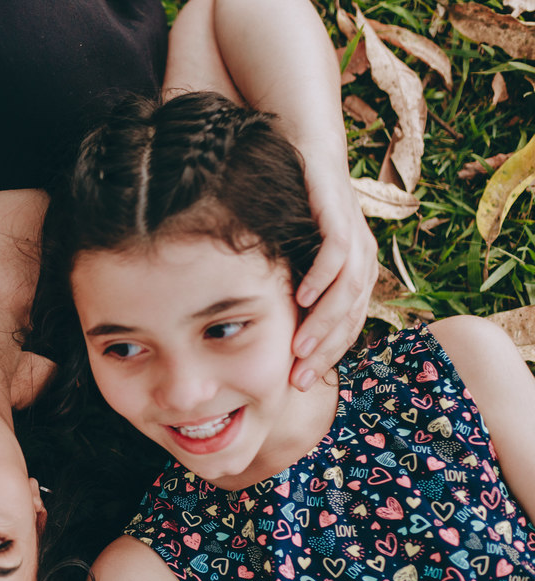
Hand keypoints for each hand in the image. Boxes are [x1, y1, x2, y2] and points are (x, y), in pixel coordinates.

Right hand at [291, 169, 377, 389]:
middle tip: (297, 378)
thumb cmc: (295, 205)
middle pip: (351, 317)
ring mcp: (355, 236)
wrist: (305, 148)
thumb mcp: (294, 254)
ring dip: (322, 324)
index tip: (298, 381)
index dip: (326, 358)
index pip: (347, 327)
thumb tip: (268, 329)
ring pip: (347, 292)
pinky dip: (321, 279)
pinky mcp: (340, 214)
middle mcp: (362, 259)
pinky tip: (300, 299)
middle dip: (324, 352)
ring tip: (298, 349)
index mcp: (355, 274)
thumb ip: (292, 287)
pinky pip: (337, 254)